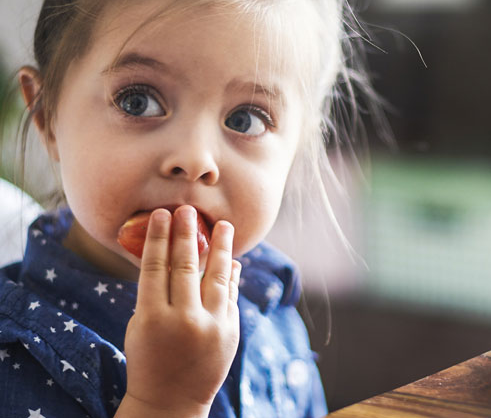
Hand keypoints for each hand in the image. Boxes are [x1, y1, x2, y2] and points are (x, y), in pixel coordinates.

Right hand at [116, 206, 240, 417]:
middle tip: (188, 210)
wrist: (170, 401)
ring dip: (221, 247)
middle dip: (187, 234)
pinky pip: (231, 295)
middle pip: (186, 266)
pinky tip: (232, 259)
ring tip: (224, 225)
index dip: (158, 238)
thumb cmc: (148, 358)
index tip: (162, 214)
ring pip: (218, 276)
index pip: (155, 268)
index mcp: (152, 318)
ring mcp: (211, 326)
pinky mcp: (230, 332)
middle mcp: (183, 320)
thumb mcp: (140, 326)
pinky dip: (232, 276)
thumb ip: (156, 293)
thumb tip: (174, 255)